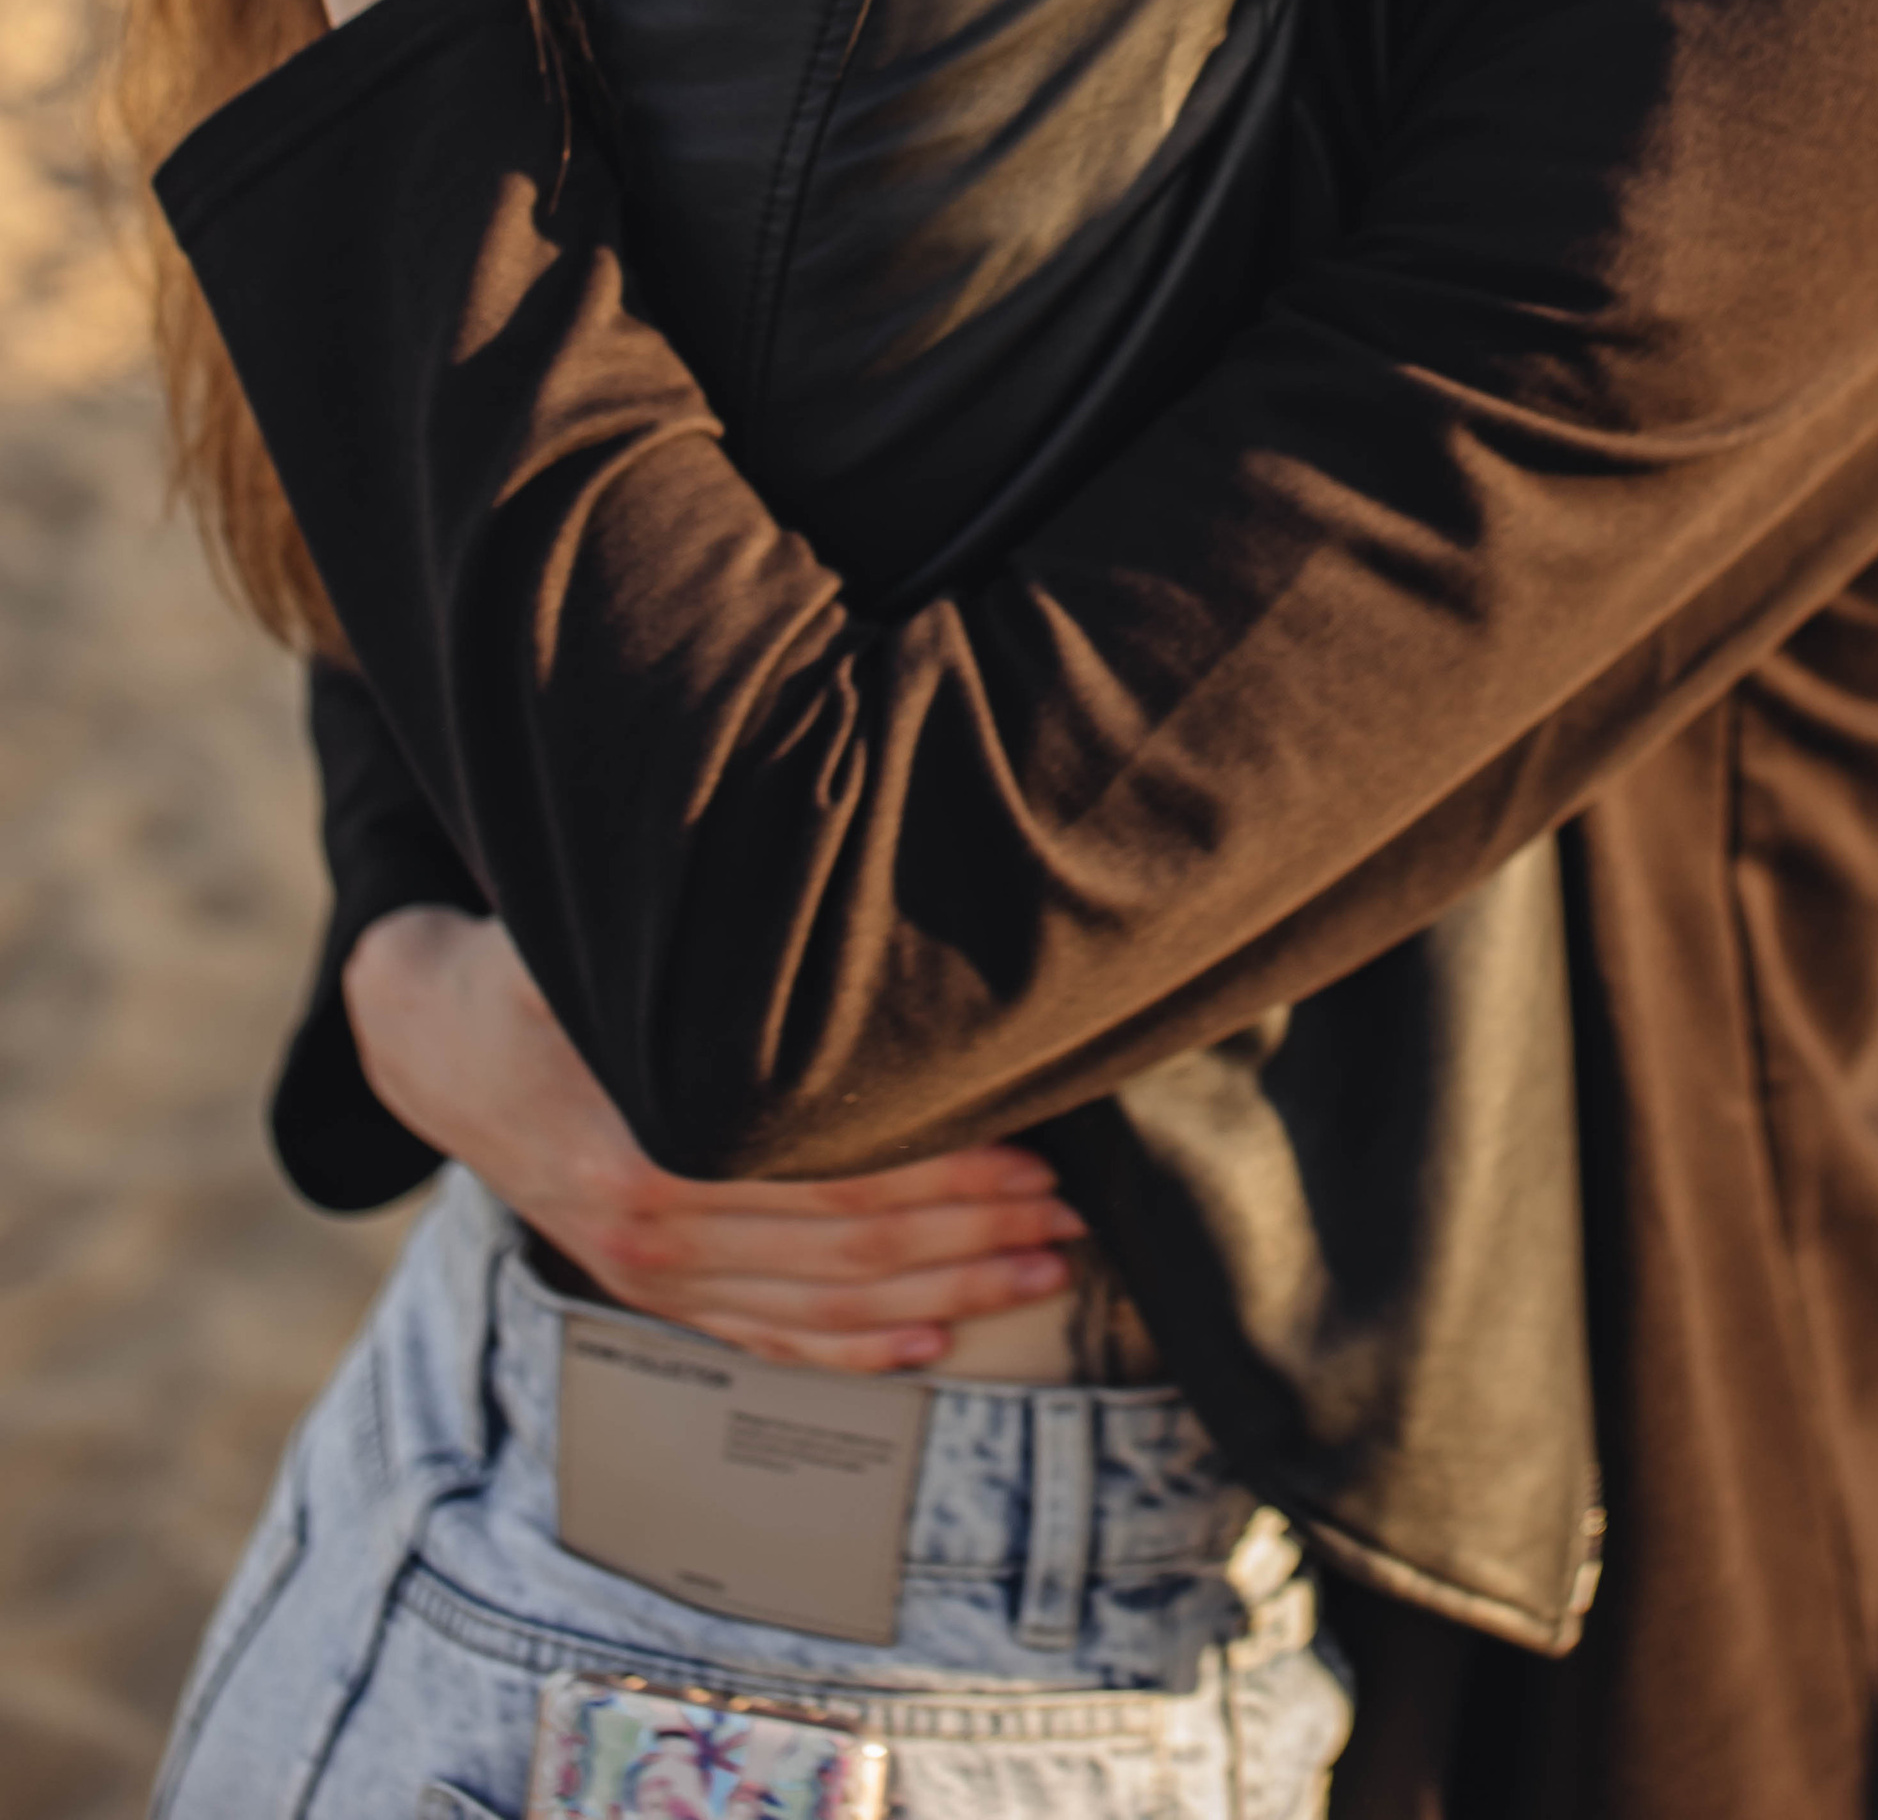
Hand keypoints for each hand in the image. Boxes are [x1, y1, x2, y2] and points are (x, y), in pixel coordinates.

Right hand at [344, 907, 1085, 1371]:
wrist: (436, 1040)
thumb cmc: (547, 965)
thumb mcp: (610, 944)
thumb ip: (713, 947)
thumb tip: (836, 902)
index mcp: (657, 1140)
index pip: (839, 1177)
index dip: (948, 1171)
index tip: (1039, 1151)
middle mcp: (657, 1223)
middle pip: (850, 1247)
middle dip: (973, 1231)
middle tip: (1070, 1214)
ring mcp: (652, 1270)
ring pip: (825, 1303)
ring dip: (947, 1287)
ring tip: (1042, 1268)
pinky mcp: (649, 1287)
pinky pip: (768, 1337)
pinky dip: (856, 1346)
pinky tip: (934, 1337)